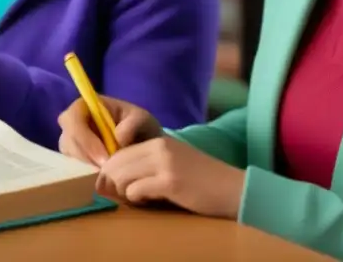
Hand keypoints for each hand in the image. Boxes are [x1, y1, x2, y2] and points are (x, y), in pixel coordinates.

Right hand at [58, 96, 163, 165]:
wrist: (143, 144)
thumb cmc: (140, 127)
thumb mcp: (142, 120)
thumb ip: (133, 124)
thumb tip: (118, 137)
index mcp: (87, 106)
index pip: (73, 117)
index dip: (84, 138)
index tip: (105, 157)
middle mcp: (74, 121)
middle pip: (67, 138)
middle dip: (87, 155)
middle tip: (108, 169)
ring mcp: (73, 139)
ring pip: (69, 154)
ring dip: (88, 164)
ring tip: (109, 171)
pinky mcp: (75, 155)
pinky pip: (73, 165)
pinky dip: (87, 171)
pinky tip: (104, 173)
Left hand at [98, 137, 245, 218]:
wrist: (232, 189)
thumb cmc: (201, 181)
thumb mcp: (172, 163)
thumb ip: (146, 164)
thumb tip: (111, 178)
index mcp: (158, 141)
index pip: (118, 153)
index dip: (111, 173)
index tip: (119, 187)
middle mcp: (159, 147)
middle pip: (114, 164)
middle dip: (114, 184)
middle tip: (129, 196)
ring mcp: (164, 163)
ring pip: (120, 177)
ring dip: (125, 193)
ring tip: (142, 198)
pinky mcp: (170, 181)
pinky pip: (135, 191)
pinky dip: (137, 200)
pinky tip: (152, 201)